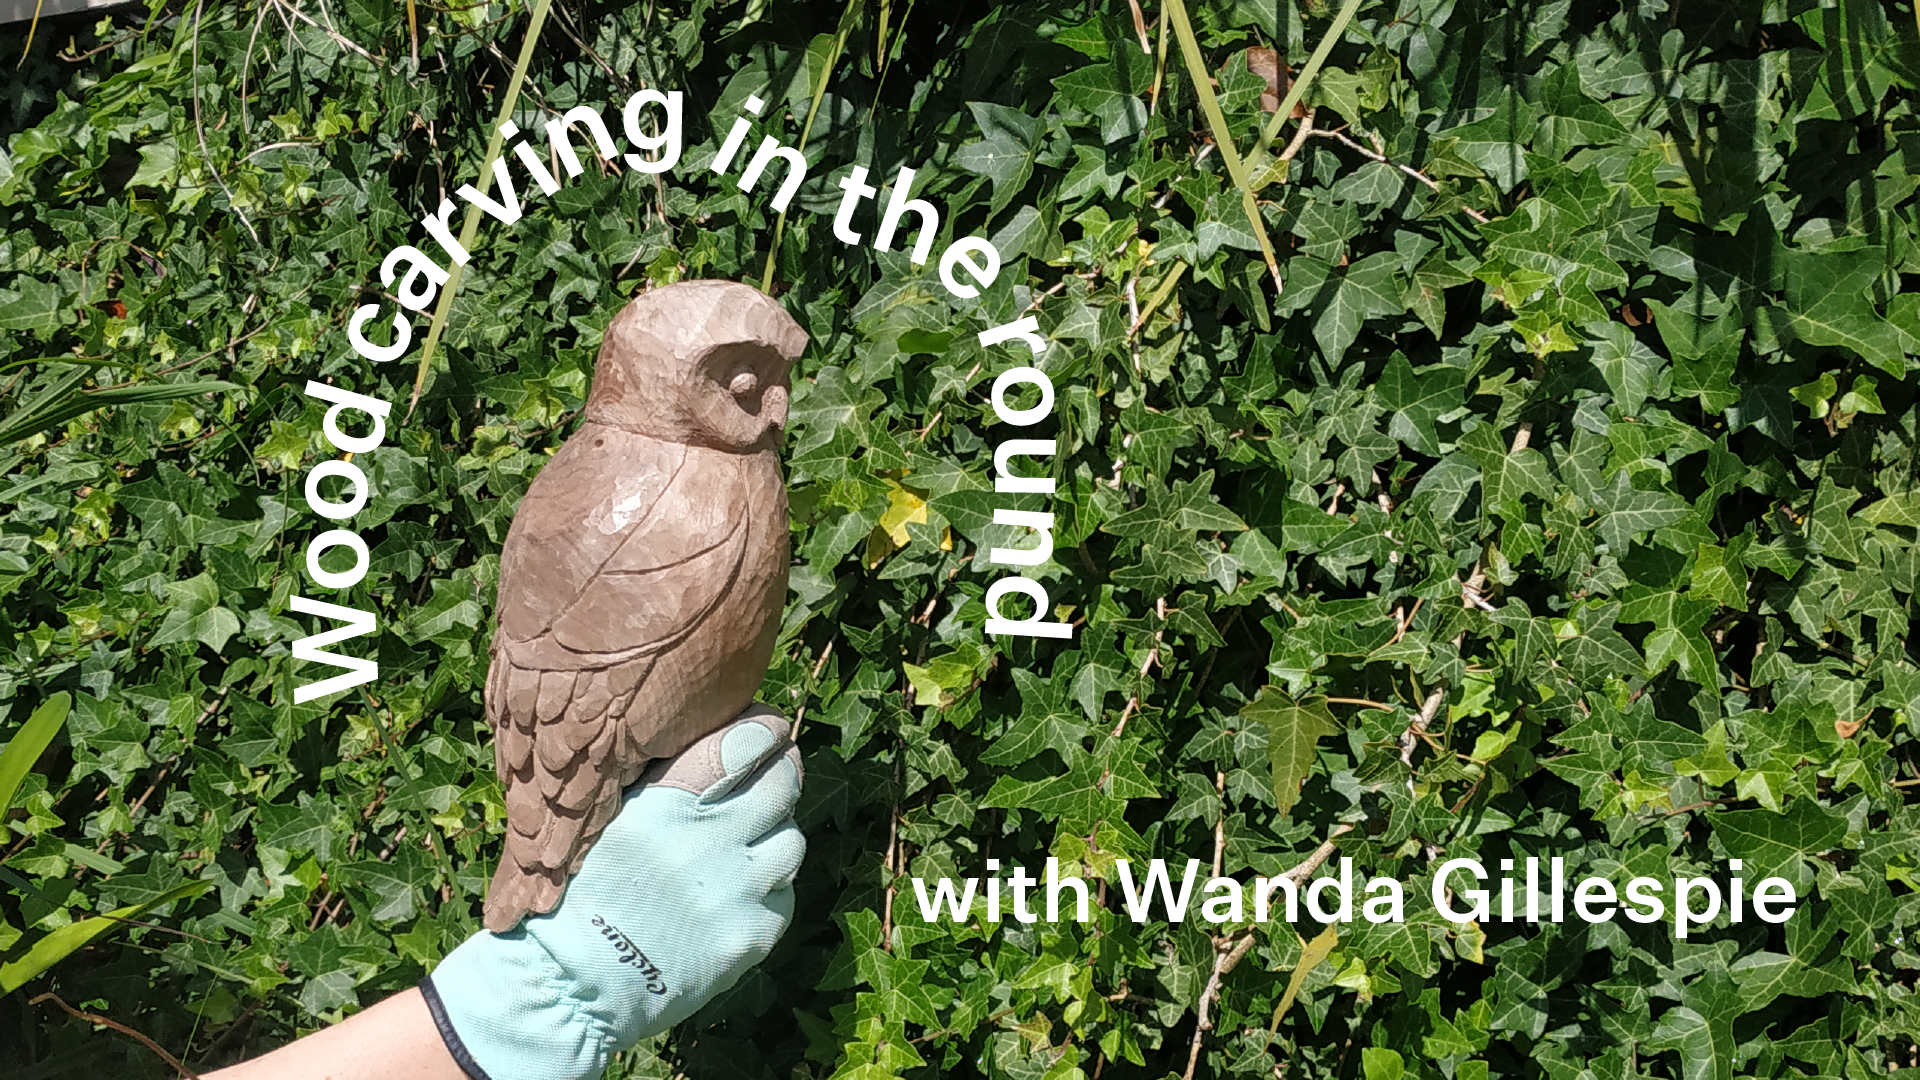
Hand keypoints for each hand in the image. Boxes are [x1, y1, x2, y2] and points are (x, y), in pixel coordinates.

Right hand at [421, 706, 803, 1079]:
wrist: (570, 986)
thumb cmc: (579, 896)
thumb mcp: (603, 821)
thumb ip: (660, 784)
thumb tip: (718, 742)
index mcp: (664, 804)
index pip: (743, 742)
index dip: (763, 729)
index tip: (766, 728)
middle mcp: (707, 841)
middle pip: (781, 784)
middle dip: (782, 771)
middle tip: (774, 771)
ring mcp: (735, 891)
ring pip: (791, 840)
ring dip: (776, 833)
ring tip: (750, 840)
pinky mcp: (751, 936)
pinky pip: (784, 895)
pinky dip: (769, 888)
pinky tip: (739, 891)